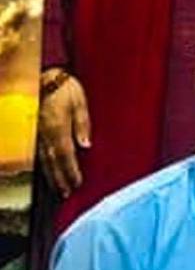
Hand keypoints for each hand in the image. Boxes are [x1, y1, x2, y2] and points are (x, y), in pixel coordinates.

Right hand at [37, 72, 90, 196]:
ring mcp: (35, 132)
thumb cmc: (65, 87)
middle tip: (66, 193)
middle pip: (52, 161)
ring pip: (42, 158)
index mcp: (57, 126)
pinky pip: (36, 151)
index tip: (77, 183)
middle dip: (60, 178)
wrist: (44, 76)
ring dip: (50, 175)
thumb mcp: (80, 102)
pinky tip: (46, 171)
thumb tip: (86, 145)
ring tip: (58, 188)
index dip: (70, 171)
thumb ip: (82, 124)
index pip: (65, 154)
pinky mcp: (32, 130)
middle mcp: (43, 132)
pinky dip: (42, 164)